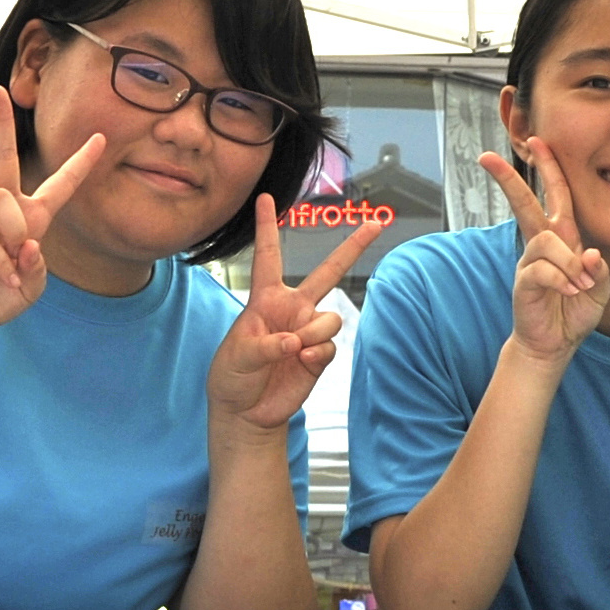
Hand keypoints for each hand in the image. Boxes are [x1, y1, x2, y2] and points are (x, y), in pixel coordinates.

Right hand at [0, 87, 106, 340]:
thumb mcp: (31, 286)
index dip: (81, 163)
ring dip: (16, 231)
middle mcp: (3, 211)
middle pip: (3, 157)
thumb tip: (29, 246)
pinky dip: (3, 263)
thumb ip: (37, 267)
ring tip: (17, 259)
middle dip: (1, 124)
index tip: (99, 136)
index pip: (60, 185)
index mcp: (30, 218)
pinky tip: (8, 279)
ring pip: (1, 198)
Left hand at [208, 193, 380, 429]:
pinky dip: (318, 353)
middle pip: (328, 271)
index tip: (264, 197)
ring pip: (331, 317)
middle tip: (376, 224)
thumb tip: (296, 342)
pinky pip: (331, 345)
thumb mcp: (236, 357)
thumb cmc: (233, 376)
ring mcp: (309, 330)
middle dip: (353, 247)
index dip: (266, 226)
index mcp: (265, 299)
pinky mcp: (320, 354)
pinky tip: (303, 361)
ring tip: (296, 349)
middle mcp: (293, 309)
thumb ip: (264, 345)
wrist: (247, 412)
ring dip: (315, 332)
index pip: (268, 256)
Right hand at [482, 140, 609, 365]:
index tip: (538, 141)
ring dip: (568, 264)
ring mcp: (530, 261)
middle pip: (524, 203)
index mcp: (563, 237)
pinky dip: (561, 280)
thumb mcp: (600, 289)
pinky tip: (569, 292)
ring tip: (578, 286)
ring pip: (547, 242)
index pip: (556, 195)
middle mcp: (543, 244)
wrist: (555, 343)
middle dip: (508, 179)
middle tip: (486, 157)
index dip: (549, 168)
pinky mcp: (523, 281)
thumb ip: (599, 270)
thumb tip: (589, 254)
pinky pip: (542, 269)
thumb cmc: (574, 311)